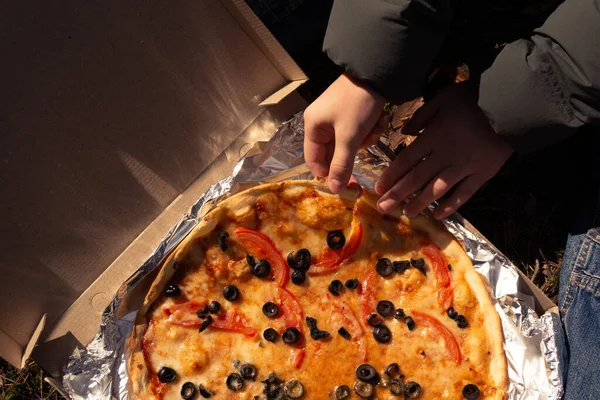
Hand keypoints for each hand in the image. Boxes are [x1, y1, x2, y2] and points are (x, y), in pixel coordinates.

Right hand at [304, 73, 387, 192]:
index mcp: (313, 126)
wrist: (377, 72)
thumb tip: (334, 190)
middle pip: (333, 153)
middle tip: (365, 161)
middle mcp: (321, 123)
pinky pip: (358, 132)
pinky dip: (370, 129)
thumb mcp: (349, 137)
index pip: (314, 160)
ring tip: (375, 126)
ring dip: (365, 140)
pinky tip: (379, 118)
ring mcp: (337, 118)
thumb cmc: (357, 104)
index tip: (345, 185)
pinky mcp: (352, 114)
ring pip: (349, 144)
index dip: (328, 174)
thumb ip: (341, 164)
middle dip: (352, 153)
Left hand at [375, 83, 513, 218]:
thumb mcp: (442, 99)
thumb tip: (403, 131)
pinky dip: (451, 205)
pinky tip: (438, 215)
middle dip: (398, 194)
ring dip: (420, 203)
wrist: (509, 106)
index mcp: (433, 137)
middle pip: (417, 178)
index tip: (379, 188)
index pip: (406, 160)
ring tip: (406, 214)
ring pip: (437, 189)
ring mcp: (464, 167)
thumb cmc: (472, 100)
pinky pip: (464, 194)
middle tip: (383, 208)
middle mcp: (445, 156)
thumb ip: (421, 115)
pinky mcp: (481, 175)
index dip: (391, 176)